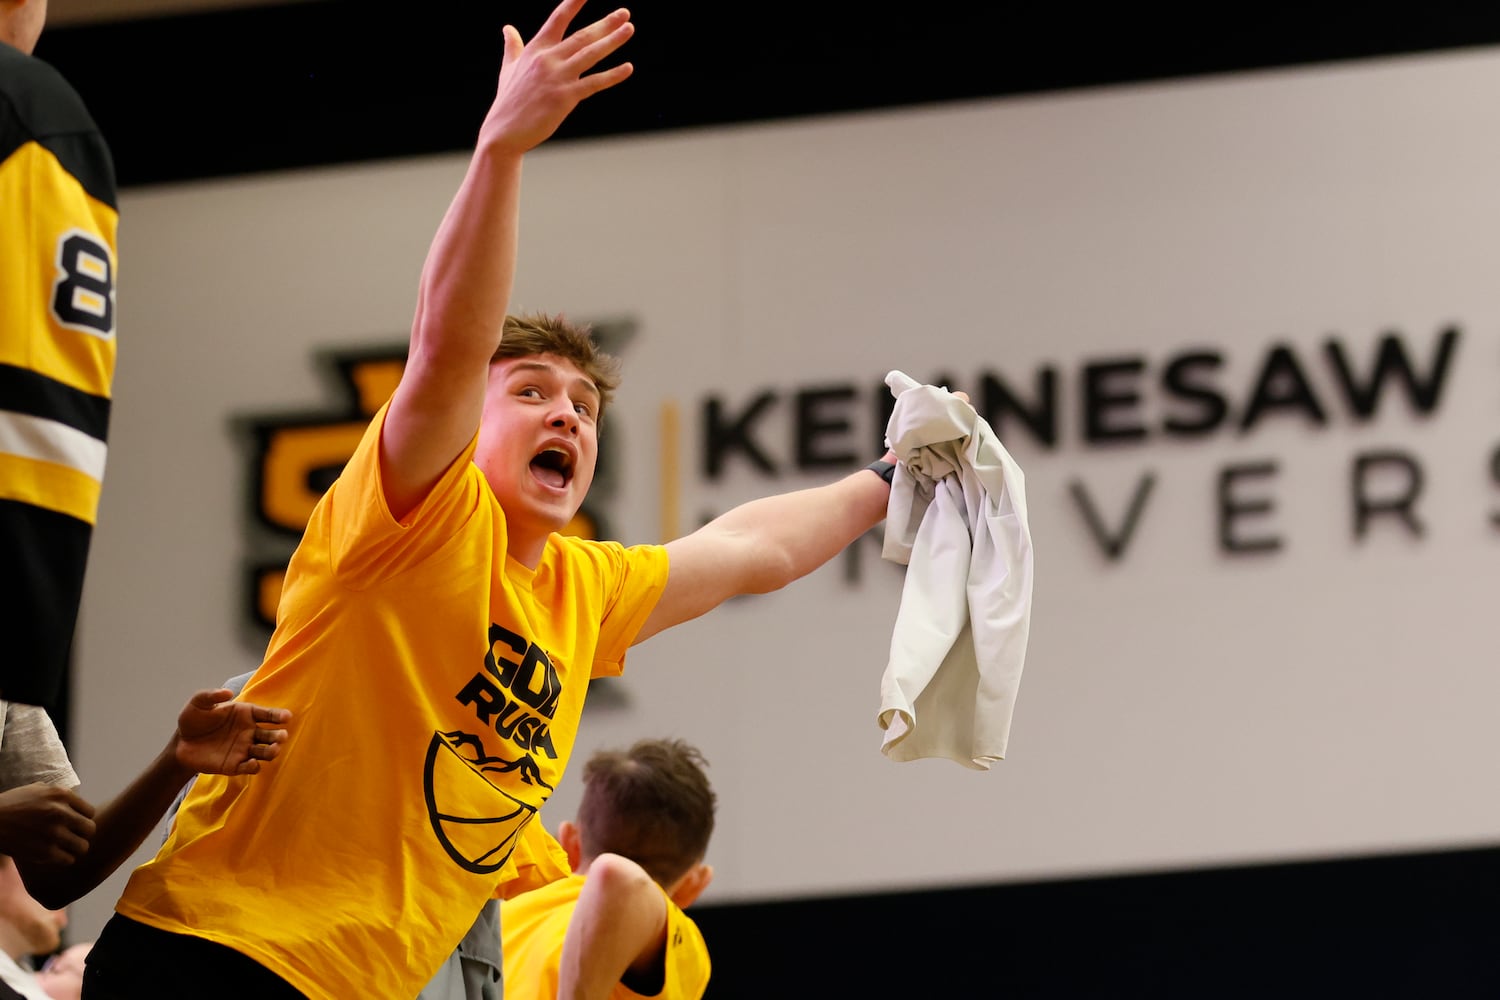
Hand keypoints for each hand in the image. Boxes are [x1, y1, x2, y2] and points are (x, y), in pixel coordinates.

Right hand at [0, 784, 95, 863]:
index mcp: (61, 795)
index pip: (90, 812)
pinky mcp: (43, 852)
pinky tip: (54, 855)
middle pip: (89, 830)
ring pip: (82, 847)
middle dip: (81, 834)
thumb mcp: (37, 790)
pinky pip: (68, 860)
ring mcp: (53, 833)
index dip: (82, 819)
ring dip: (74, 849)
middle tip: (71, 837)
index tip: (72, 824)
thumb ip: (60, 794)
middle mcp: (60, 813)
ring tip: (64, 848)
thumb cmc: (12, 805)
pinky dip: (63, 859)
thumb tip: (78, 801)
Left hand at [174, 688, 291, 776]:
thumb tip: (228, 692)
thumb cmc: (193, 720)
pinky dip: (254, 766)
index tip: (286, 717)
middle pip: (271, 735)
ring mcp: (243, 750)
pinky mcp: (234, 765)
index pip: (267, 714)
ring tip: (273, 749)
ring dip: (272, 751)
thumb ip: (211, 696)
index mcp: (246, 715)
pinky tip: (252, 763)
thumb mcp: (198, 703)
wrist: (181, 743)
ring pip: (265, 752)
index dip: (278, 715)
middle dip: (279, 736)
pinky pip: (250, 768)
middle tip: (282, 736)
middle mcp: (249, 732)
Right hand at [480, 0, 634, 154]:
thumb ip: (513, 47)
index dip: (573, 4)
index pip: (557, 19)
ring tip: (629, 29)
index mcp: (535, 50)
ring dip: (612, 41)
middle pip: (582, 36)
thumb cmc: (508, 102)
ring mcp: (557, 78)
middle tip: (625, 13)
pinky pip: (594, 83)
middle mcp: (547, 59)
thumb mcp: (508, 69)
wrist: (504, 132)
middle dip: (605, 23)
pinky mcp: (565, 97)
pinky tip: (628, 68)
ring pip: (590, 54)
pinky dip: (612, 75)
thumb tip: (507, 28)